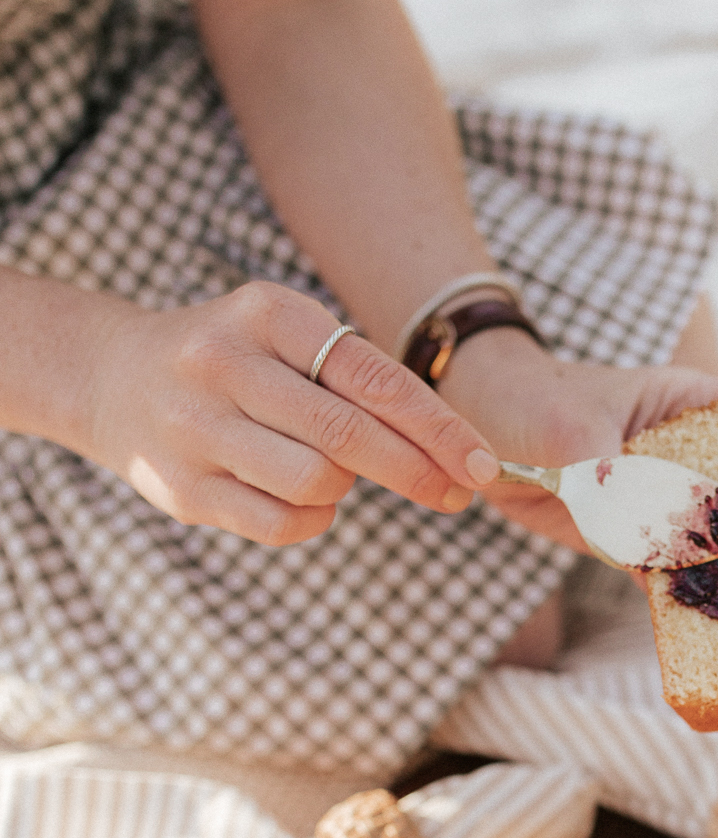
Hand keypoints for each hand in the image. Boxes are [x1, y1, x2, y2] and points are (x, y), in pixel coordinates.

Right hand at [74, 281, 502, 544]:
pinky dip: (313, 518)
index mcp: (265, 314)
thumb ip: (359, 380)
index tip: (483, 465)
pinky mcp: (180, 488)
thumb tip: (456, 450)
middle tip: (456, 493)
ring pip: (317, 483)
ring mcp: (194, 427)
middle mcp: (223, 363)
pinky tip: (305, 497)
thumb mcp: (288, 338)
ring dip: (347, 488)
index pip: (374, 378)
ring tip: (335, 472)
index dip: (439, 429)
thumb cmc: (237, 361)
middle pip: (350, 437)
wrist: (113, 377)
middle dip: (417, 471)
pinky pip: (281, 523)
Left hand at [436, 328, 717, 584]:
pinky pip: (684, 574)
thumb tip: (648, 544)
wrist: (475, 429)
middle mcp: (695, 451)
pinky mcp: (642, 539)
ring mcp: (672, 497)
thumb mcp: (569, 432)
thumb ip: (610, 481)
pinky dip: (706, 603)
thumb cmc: (529, 401)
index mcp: (693, 403)